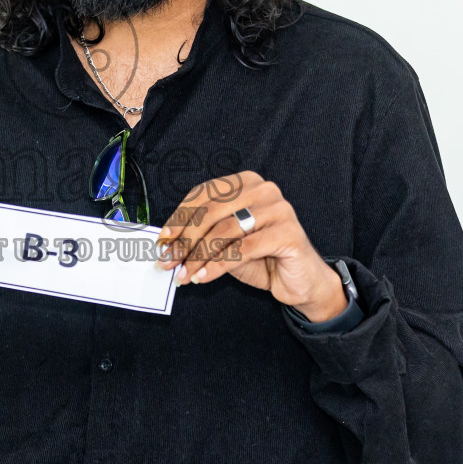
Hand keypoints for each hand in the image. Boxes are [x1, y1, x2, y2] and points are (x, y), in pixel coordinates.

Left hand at [155, 170, 346, 322]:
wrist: (300, 281)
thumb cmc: (260, 258)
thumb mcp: (226, 242)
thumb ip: (202, 235)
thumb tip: (167, 243)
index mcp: (245, 182)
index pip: (203, 195)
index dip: (179, 218)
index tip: (162, 241)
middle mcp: (263, 189)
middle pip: (211, 211)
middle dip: (185, 240)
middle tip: (168, 262)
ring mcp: (278, 209)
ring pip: (224, 231)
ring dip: (198, 257)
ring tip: (184, 275)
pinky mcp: (288, 233)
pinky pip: (243, 249)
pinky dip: (217, 266)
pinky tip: (203, 278)